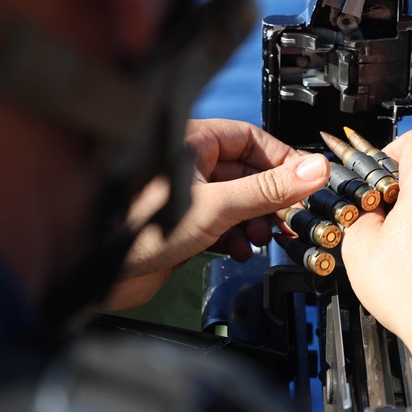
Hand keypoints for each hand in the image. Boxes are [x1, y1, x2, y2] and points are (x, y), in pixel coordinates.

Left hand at [104, 119, 328, 309]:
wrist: (100, 272)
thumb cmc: (139, 229)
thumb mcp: (218, 206)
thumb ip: (267, 190)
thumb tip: (312, 171)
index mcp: (192, 143)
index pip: (251, 139)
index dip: (281, 160)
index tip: (306, 181)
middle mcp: (189, 165)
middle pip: (248, 172)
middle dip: (271, 198)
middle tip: (291, 217)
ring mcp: (186, 196)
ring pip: (238, 201)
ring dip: (256, 221)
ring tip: (263, 238)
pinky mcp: (183, 225)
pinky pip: (222, 224)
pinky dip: (236, 237)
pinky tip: (239, 251)